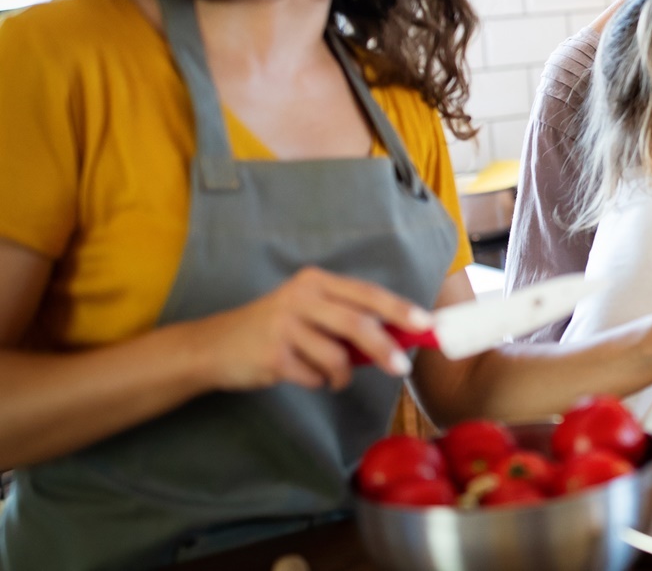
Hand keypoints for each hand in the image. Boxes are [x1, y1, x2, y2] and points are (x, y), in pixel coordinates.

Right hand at [186, 266, 430, 391]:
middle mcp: (300, 297)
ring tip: (333, 376)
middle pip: (356, 323)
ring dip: (342, 374)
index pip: (367, 293)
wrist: (214, 346)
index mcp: (316, 281)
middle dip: (385, 347)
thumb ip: (347, 318)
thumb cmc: (274, 329)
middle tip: (401, 368)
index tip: (425, 324)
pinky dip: (317, 381)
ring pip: (336, 356)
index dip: (399, 309)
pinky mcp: (273, 354)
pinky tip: (302, 374)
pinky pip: (314, 376)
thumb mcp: (309, 311)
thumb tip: (399, 336)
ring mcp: (284, 325)